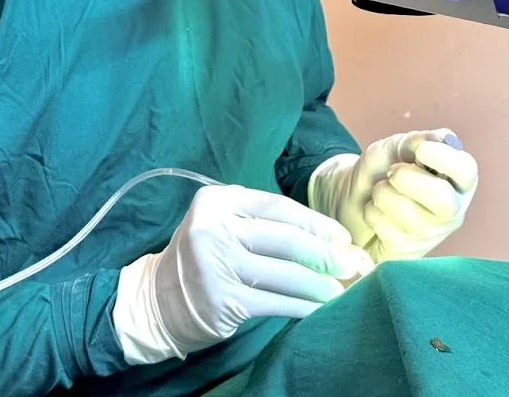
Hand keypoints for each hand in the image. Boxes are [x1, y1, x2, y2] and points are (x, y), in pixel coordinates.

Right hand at [112, 184, 371, 364]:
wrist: (157, 300)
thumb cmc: (202, 257)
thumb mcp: (222, 223)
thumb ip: (261, 222)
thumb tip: (323, 235)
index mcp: (218, 201)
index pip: (278, 207)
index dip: (315, 222)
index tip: (342, 236)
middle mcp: (215, 227)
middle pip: (285, 238)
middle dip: (324, 252)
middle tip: (351, 263)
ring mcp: (217, 264)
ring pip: (284, 273)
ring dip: (319, 283)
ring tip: (342, 289)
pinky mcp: (223, 299)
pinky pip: (275, 301)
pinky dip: (302, 306)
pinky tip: (319, 308)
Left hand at [308, 129, 477, 262]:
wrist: (350, 198)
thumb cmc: (381, 169)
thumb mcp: (394, 147)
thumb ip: (415, 142)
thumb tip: (441, 140)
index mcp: (455, 179)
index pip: (466, 171)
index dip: (444, 159)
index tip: (420, 150)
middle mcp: (451, 209)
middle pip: (443, 200)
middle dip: (409, 180)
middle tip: (392, 172)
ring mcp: (430, 234)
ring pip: (409, 214)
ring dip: (383, 194)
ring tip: (379, 190)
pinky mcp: (407, 252)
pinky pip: (387, 229)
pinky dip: (372, 212)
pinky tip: (375, 212)